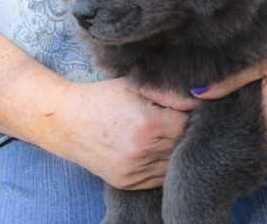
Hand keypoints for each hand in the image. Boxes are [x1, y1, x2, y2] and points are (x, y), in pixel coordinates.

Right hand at [44, 78, 199, 189]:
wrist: (65, 121)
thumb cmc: (102, 97)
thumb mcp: (135, 84)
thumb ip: (169, 92)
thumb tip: (201, 95)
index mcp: (148, 124)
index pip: (189, 123)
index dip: (192, 114)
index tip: (188, 107)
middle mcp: (143, 151)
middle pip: (183, 144)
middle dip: (186, 131)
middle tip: (180, 119)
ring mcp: (134, 170)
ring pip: (173, 163)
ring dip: (176, 150)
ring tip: (167, 133)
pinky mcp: (127, 182)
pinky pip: (159, 177)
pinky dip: (163, 164)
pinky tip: (158, 149)